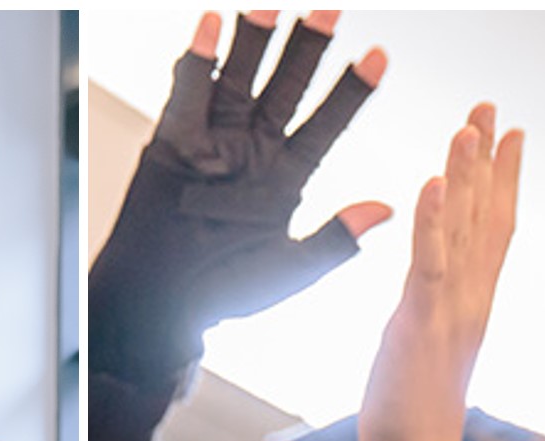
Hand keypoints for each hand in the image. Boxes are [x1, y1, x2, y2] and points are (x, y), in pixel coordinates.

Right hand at [87, 10, 393, 440]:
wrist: (159, 306)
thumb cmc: (220, 295)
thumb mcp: (290, 270)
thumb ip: (335, 240)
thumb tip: (385, 211)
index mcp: (285, 177)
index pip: (328, 123)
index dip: (352, 91)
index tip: (380, 56)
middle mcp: (251, 150)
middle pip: (286, 86)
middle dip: (308, 48)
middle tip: (334, 8)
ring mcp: (212, 142)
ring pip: (240, 78)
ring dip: (256, 41)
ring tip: (274, 5)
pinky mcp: (172, 142)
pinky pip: (186, 93)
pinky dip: (196, 60)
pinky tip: (210, 25)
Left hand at [356, 103, 523, 440]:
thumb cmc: (412, 408)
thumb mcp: (425, 341)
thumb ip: (432, 306)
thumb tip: (429, 287)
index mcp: (470, 299)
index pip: (493, 227)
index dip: (503, 176)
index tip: (511, 130)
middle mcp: (468, 297)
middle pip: (485, 215)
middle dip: (488, 158)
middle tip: (492, 104)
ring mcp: (447, 309)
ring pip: (462, 230)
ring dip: (467, 175)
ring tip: (470, 123)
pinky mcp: (419, 323)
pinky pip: (427, 263)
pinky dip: (432, 221)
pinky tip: (434, 182)